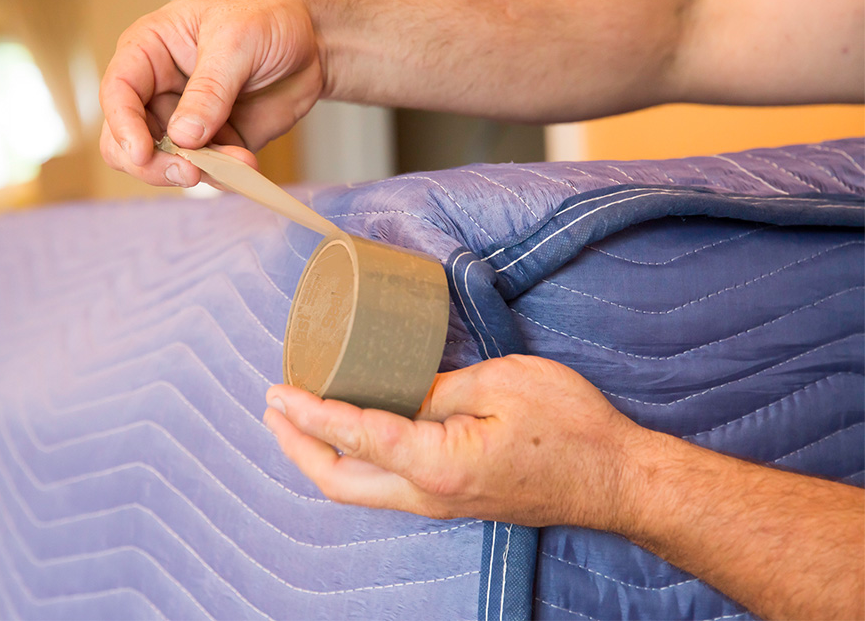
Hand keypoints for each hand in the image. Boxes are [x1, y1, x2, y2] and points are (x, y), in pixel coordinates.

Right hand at [99, 0, 323, 186]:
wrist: (314, 36)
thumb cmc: (267, 16)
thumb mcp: (236, 40)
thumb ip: (209, 89)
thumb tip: (183, 136)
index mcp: (150, 51)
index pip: (118, 93)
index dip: (123, 126)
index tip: (141, 152)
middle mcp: (161, 90)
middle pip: (129, 140)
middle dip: (152, 163)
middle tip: (187, 170)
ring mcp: (188, 121)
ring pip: (167, 163)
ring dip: (199, 171)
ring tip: (238, 161)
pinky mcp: (219, 142)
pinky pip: (210, 171)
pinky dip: (226, 175)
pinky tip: (248, 165)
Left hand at [263, 354, 643, 529]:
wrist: (615, 479)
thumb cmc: (569, 428)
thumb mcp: (499, 385)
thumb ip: (435, 390)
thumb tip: (393, 388)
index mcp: (436, 465)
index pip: (352, 437)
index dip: (308, 413)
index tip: (278, 390)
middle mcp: (428, 495)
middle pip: (338, 480)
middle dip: (296, 445)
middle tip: (273, 407)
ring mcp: (439, 503)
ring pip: (358, 489)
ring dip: (320, 454)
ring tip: (298, 419)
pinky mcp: (451, 498)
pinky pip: (384, 485)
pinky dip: (353, 459)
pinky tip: (352, 432)